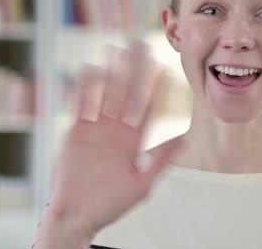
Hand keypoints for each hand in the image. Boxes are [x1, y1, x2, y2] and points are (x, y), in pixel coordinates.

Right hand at [47, 43, 183, 239]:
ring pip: (105, 94)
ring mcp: (96, 128)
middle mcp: (117, 130)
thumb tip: (185, 142)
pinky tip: (90, 69)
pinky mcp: (76, 131)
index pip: (147, 108)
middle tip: (142, 46)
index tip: (166, 69)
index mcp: (134, 140)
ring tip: (118, 50)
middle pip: (128, 94)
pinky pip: (82, 106)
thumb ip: (161, 161)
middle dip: (135, 70)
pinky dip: (85, 88)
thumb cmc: (110, 205)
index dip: (156, 88)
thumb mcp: (142, 184)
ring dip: (111, 72)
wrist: (78, 215)